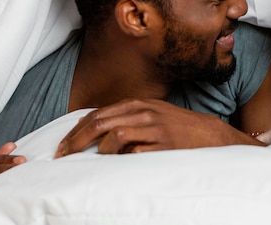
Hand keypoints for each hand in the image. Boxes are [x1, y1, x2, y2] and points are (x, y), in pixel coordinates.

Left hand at [55, 98, 262, 156]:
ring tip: (97, 161)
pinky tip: (119, 166)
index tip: (62, 146)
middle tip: (63, 155)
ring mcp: (154, 129)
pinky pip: (135, 154)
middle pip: (101, 123)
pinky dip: (123, 160)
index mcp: (137, 104)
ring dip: (101, 150)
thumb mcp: (150, 113)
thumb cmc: (175, 126)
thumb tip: (93, 128)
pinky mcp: (164, 146)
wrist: (208, 134)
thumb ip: (125, 117)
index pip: (98, 114)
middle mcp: (144, 113)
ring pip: (116, 135)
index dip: (76, 130)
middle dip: (77, 140)